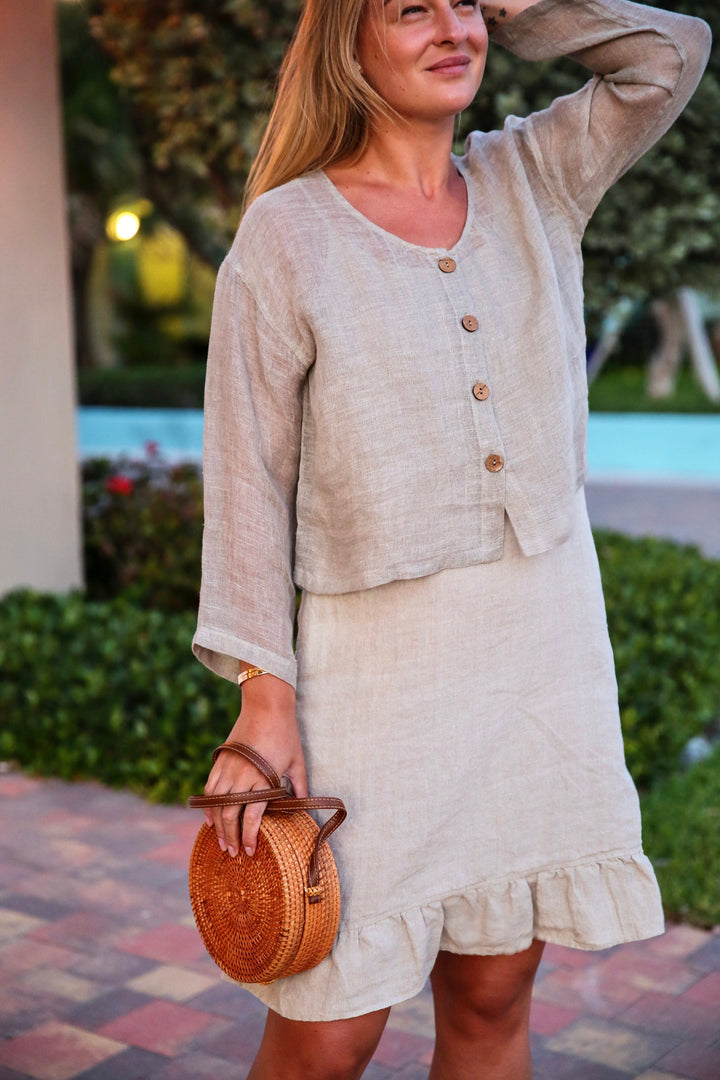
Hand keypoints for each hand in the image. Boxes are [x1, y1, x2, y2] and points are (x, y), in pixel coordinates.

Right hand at [203, 675, 306, 857]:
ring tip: (220, 841)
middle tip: (232, 852)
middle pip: (230, 815)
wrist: (266, 706)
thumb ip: (299, 787)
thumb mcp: (298, 762)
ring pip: (216, 805)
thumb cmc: (285, 734)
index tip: (249, 851)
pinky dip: (207, 806)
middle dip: (230, 837)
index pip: (252, 817)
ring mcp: (228, 769)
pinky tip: (210, 819)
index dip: (249, 837)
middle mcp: (242, 777)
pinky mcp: (220, 761)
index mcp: (263, 780)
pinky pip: (209, 789)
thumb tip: (305, 807)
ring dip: (216, 826)